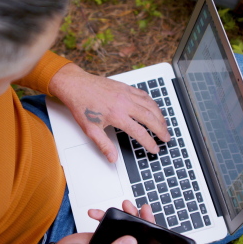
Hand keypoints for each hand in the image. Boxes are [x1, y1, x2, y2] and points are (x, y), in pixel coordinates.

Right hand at [45, 201, 154, 243]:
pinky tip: (96, 213)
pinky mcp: (104, 235)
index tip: (149, 221)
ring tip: (123, 205)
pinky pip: (109, 222)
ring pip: (125, 227)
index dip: (150, 236)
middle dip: (139, 220)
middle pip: (137, 236)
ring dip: (124, 215)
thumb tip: (132, 241)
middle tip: (139, 209)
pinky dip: (103, 215)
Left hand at [49, 63, 170, 161]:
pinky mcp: (125, 87)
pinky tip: (154, 108)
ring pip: (150, 105)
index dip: (149, 143)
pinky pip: (144, 95)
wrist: (76, 85)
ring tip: (164, 125)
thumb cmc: (81, 105)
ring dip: (160, 116)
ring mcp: (127, 94)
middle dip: (161, 130)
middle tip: (166, 138)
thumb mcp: (90, 130)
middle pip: (151, 118)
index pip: (139, 132)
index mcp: (117, 116)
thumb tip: (112, 158)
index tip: (154, 149)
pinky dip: (152, 103)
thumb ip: (104, 145)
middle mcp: (125, 104)